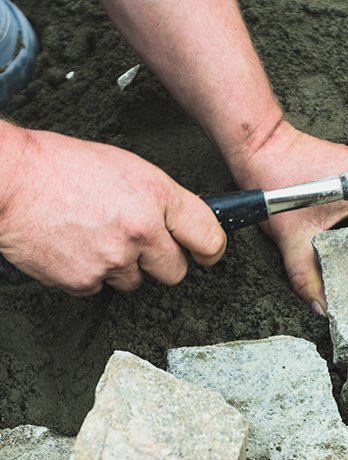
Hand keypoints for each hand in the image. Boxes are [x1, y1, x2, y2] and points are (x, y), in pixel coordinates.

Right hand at [0, 127, 225, 295]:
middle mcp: (141, 231)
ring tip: (97, 238)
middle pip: (175, 271)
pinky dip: (92, 274)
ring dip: (124, 268)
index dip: (210, 249)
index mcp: (157, 196)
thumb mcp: (128, 168)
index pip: (208, 236)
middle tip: (141, 245)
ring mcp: (114, 259)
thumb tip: (180, 224)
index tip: (207, 254)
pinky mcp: (86, 281)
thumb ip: (160, 200)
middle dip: (162, 262)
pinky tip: (77, 248)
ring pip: (137, 282)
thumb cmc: (64, 168)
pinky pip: (101, 288)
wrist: (11, 182)